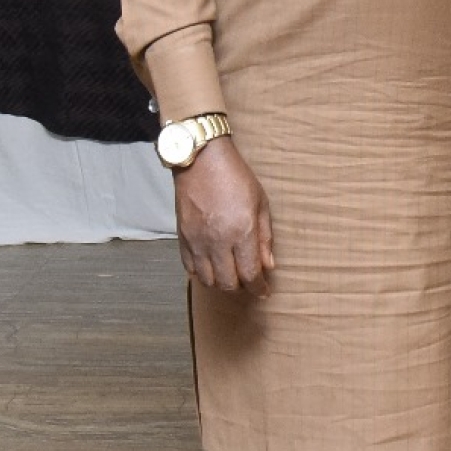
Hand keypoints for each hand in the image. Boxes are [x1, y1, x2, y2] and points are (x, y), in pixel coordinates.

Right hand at [173, 138, 274, 297]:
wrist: (201, 160)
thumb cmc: (236, 177)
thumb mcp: (261, 204)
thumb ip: (265, 237)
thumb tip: (268, 265)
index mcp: (241, 232)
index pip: (250, 275)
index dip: (259, 288)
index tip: (264, 291)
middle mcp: (218, 241)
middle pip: (228, 283)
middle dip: (241, 288)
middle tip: (249, 282)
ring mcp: (197, 241)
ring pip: (208, 280)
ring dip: (221, 283)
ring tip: (230, 275)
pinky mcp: (182, 237)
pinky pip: (190, 268)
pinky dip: (202, 274)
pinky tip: (211, 267)